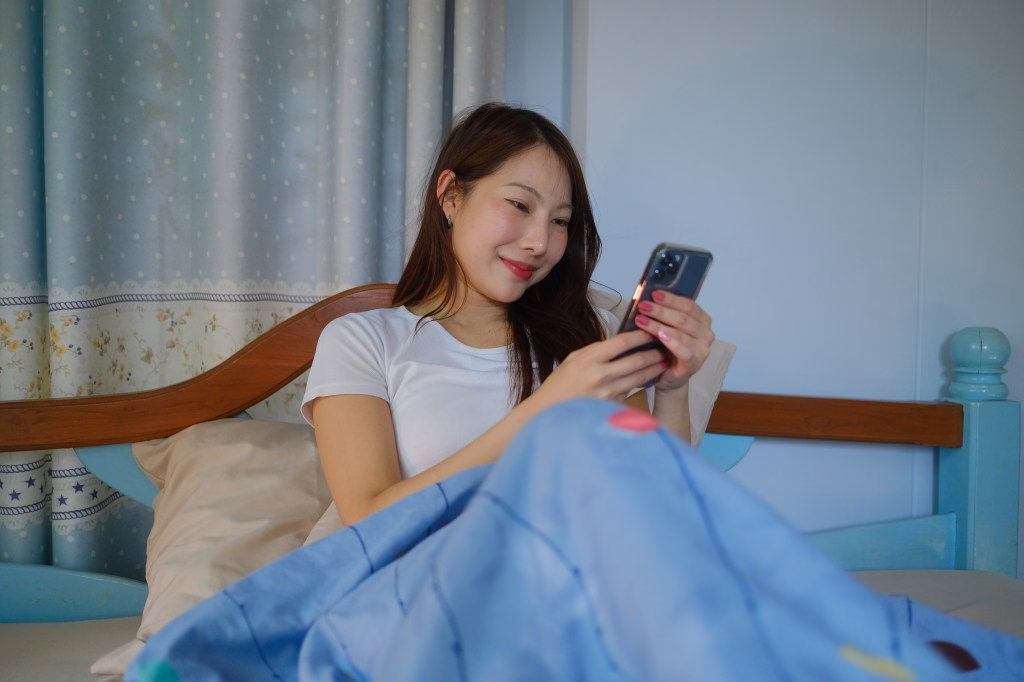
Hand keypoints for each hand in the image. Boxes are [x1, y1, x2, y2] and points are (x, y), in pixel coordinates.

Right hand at [532, 330, 665, 406]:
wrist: (549, 414)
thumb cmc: (559, 386)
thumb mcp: (572, 360)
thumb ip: (594, 351)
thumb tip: (617, 343)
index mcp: (589, 360)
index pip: (621, 343)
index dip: (639, 336)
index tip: (649, 331)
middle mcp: (600, 376)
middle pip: (636, 360)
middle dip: (653, 353)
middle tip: (663, 348)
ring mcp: (607, 394)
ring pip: (638, 378)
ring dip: (653, 370)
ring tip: (662, 363)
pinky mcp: (611, 408)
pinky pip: (630, 392)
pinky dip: (639, 385)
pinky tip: (647, 379)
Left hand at [632, 290, 713, 391]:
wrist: (668, 377)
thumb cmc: (667, 349)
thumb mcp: (667, 328)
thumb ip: (664, 314)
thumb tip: (647, 298)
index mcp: (702, 320)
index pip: (688, 305)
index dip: (671, 299)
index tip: (653, 294)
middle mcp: (706, 333)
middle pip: (683, 317)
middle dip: (661, 310)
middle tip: (643, 306)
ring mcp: (703, 349)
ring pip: (681, 332)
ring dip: (659, 324)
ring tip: (641, 320)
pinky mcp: (695, 363)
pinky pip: (684, 350)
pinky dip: (671, 341)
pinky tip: (659, 335)